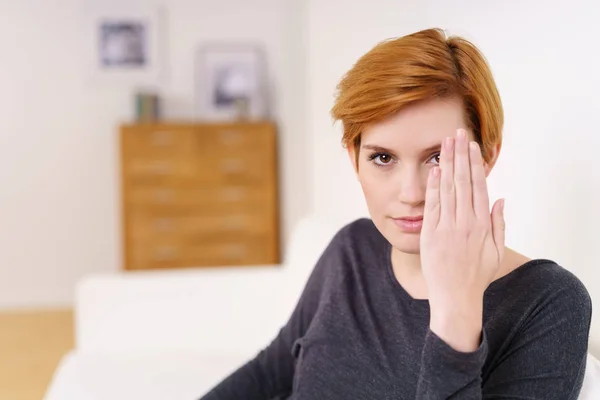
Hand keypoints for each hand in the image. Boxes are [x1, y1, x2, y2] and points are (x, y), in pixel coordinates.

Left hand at [420, 129, 504, 351]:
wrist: (456, 298)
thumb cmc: (477, 276)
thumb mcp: (496, 251)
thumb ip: (499, 224)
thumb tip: (501, 199)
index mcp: (482, 224)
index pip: (478, 186)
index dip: (475, 164)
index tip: (473, 145)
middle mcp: (465, 222)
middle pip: (463, 181)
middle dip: (460, 154)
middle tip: (458, 133)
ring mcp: (447, 227)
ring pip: (448, 188)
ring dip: (447, 163)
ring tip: (446, 142)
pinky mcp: (431, 234)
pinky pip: (433, 205)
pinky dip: (434, 186)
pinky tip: (435, 169)